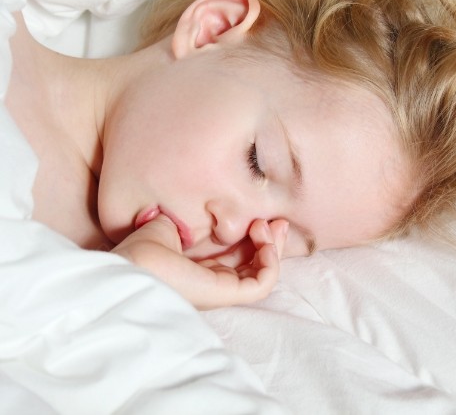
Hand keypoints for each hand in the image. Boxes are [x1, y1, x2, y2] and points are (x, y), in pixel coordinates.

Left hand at [111, 215, 288, 309]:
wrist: (128, 266)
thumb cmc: (141, 249)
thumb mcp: (168, 225)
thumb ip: (189, 220)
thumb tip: (199, 211)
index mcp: (201, 267)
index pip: (239, 255)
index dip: (255, 237)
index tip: (262, 216)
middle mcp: (213, 281)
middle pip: (255, 264)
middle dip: (271, 241)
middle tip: (278, 220)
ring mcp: (220, 290)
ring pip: (262, 274)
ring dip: (273, 248)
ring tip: (267, 225)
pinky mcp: (225, 294)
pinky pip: (261, 284)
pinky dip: (271, 262)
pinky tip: (264, 239)